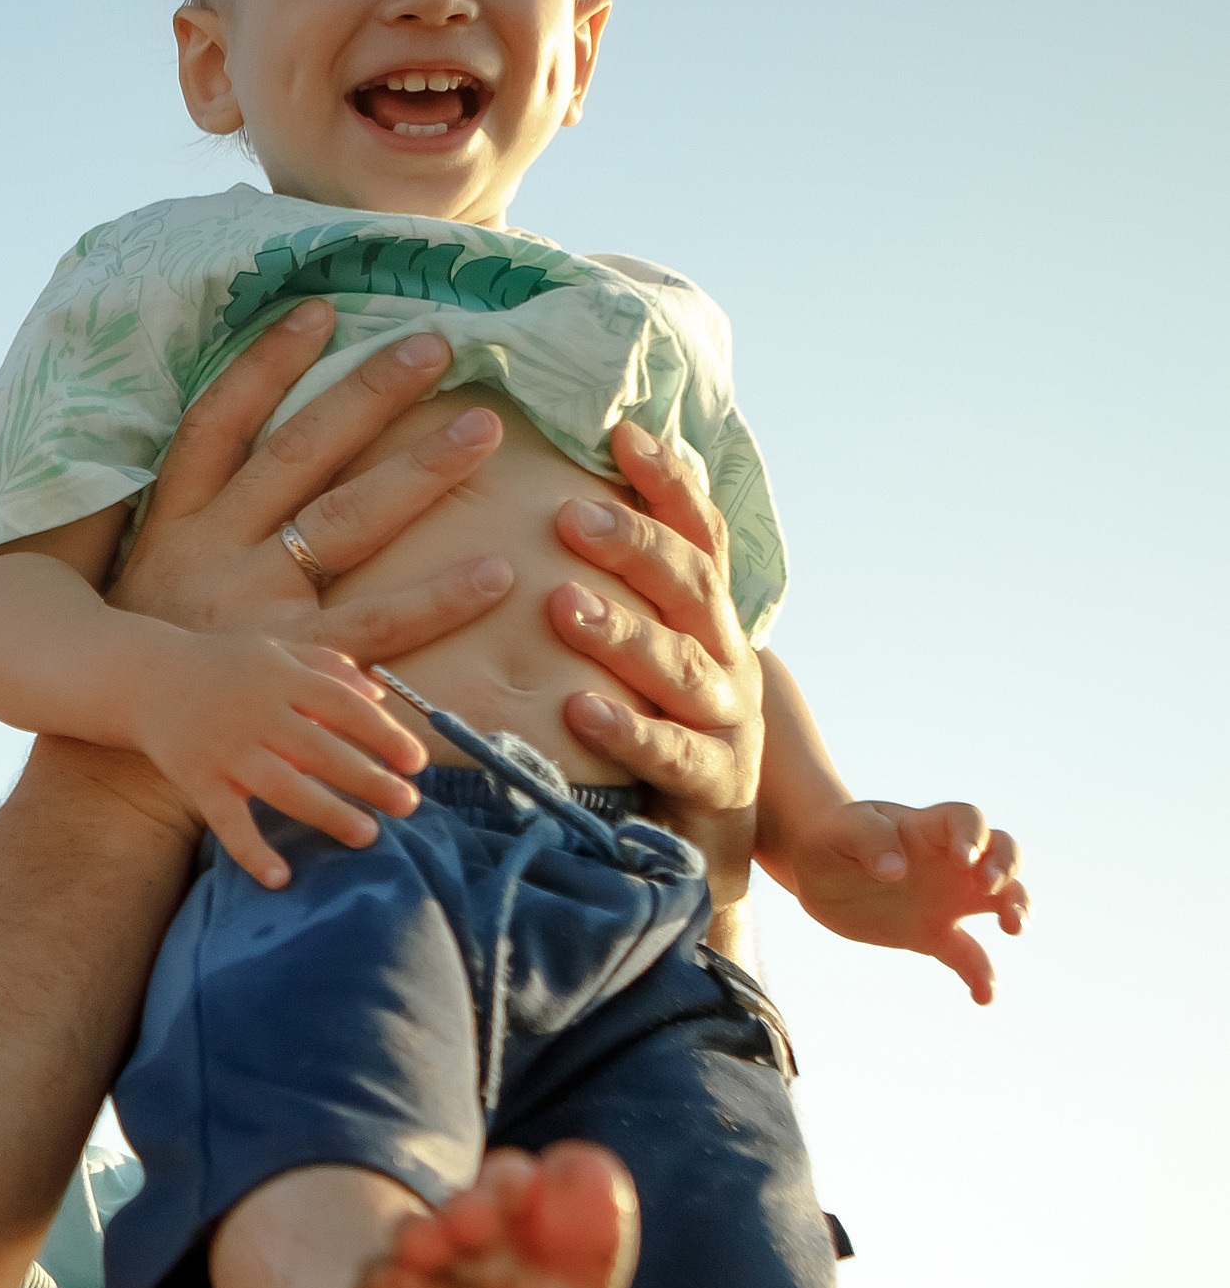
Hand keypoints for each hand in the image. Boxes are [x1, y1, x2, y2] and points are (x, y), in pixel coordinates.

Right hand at [112, 300, 519, 670]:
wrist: (130, 750)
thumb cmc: (148, 656)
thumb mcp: (141, 571)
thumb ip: (186, 515)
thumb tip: (230, 451)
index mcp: (175, 523)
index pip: (217, 423)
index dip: (265, 362)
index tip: (320, 310)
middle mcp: (214, 552)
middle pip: (300, 453)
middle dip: (368, 394)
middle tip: (436, 345)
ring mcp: (256, 608)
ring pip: (346, 521)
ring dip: (418, 470)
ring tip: (483, 430)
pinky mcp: (294, 666)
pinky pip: (380, 626)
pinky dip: (440, 599)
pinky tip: (497, 571)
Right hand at [133, 627, 425, 885]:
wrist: (144, 677)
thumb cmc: (221, 665)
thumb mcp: (274, 652)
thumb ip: (326, 669)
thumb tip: (380, 697)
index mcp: (281, 678)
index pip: (343, 706)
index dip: (383, 734)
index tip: (416, 762)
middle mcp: (256, 713)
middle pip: (322, 749)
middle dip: (368, 778)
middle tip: (408, 806)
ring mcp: (226, 749)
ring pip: (283, 787)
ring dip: (328, 812)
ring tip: (367, 836)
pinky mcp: (197, 780)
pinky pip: (227, 821)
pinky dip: (251, 851)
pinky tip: (280, 877)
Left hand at [546, 421, 762, 900]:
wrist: (701, 854)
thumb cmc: (655, 738)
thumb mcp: (646, 661)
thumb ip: (625, 595)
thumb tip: (561, 503)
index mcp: (711, 620)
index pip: (699, 536)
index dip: (668, 483)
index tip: (622, 433)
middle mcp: (727, 660)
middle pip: (691, 588)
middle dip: (636, 546)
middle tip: (570, 516)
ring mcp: (726, 724)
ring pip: (680, 666)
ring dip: (622, 633)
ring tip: (560, 604)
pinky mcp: (714, 788)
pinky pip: (670, 754)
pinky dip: (627, 730)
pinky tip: (579, 709)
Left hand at [777, 799, 1027, 1003]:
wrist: (818, 871)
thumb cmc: (835, 838)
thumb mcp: (842, 830)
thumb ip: (869, 840)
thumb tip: (894, 870)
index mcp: (928, 827)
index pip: (966, 820)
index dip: (974, 836)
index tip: (964, 858)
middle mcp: (949, 861)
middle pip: (1002, 852)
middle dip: (1008, 867)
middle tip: (992, 887)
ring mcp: (948, 898)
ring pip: (1001, 900)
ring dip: (1017, 909)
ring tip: (1014, 927)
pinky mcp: (934, 935)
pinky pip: (968, 956)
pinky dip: (981, 976)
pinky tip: (985, 998)